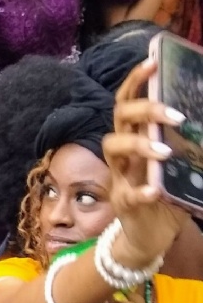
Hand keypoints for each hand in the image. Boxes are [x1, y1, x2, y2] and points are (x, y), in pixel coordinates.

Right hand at [102, 60, 188, 265]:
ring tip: (165, 151)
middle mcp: (123, 154)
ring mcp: (120, 178)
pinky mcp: (124, 205)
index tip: (152, 64)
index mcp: (136, 139)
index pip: (127, 103)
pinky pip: (128, 195)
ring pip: (114, 149)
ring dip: (138, 144)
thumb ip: (189, 145)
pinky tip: (156, 189)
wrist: (149, 238)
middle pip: (119, 119)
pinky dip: (140, 190)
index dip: (135, 82)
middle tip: (175, 115)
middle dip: (143, 110)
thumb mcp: (181, 165)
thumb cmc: (166, 196)